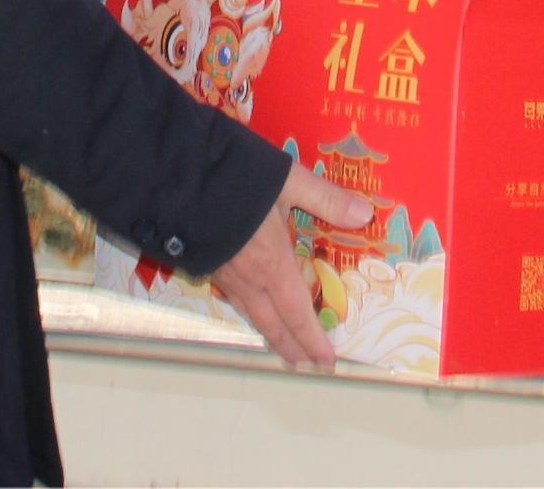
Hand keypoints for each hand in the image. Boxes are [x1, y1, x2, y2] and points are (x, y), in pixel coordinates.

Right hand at [209, 159, 374, 369]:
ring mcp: (224, 274)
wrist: (177, 178)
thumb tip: (366, 214)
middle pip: (273, 324)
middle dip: (291, 347)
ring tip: (280, 345)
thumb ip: (326, 198)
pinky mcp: (206, 264)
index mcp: (273, 264)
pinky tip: (249, 305)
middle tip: (304, 364)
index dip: (312, 340)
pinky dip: (248, 311)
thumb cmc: (236, 179)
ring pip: (250, 313)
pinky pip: (233, 298)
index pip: (298, 313)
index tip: (325, 361)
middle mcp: (249, 278)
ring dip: (269, 333)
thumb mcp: (288, 180)